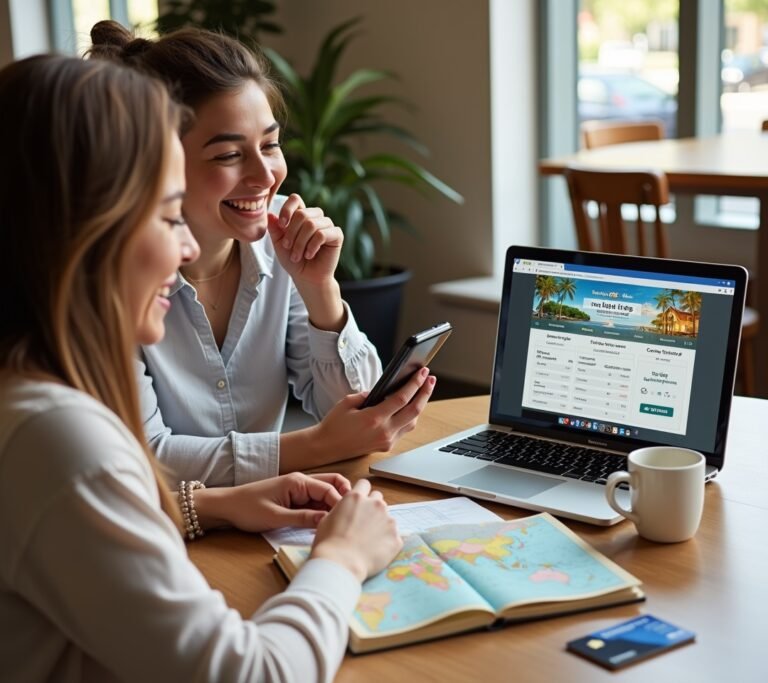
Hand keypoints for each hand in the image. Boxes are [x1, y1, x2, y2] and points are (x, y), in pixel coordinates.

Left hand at [195, 472, 351, 532]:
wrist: (226, 507)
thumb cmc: (247, 509)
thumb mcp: (275, 517)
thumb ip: (302, 519)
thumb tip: (327, 521)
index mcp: (298, 481)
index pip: (329, 488)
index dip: (340, 503)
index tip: (347, 519)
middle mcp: (302, 481)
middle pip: (332, 483)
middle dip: (344, 497)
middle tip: (352, 516)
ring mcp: (299, 489)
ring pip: (325, 492)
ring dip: (334, 503)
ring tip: (343, 521)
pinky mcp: (294, 498)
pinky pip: (315, 501)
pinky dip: (324, 509)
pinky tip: (328, 522)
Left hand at [266, 194, 342, 287]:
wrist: (307, 277)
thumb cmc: (294, 260)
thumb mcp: (279, 244)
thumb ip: (274, 229)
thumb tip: (270, 214)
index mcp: (301, 215)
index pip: (295, 199)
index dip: (287, 209)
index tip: (281, 225)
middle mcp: (315, 217)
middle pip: (302, 213)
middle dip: (292, 233)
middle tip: (288, 248)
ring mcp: (327, 225)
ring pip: (311, 224)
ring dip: (301, 242)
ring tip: (297, 256)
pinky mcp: (337, 235)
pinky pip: (322, 234)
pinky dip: (312, 246)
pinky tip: (310, 254)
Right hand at [311, 479, 402, 580]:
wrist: (341, 563)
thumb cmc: (329, 543)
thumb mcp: (327, 519)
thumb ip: (342, 509)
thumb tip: (346, 511)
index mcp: (356, 497)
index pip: (364, 484)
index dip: (362, 493)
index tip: (359, 503)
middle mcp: (375, 504)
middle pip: (378, 498)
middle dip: (372, 507)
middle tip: (364, 523)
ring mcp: (388, 520)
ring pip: (387, 517)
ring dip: (380, 525)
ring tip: (370, 541)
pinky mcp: (396, 537)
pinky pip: (394, 536)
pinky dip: (387, 541)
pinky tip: (377, 551)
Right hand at [316, 367, 436, 458]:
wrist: (326, 447)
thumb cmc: (334, 424)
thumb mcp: (348, 402)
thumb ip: (368, 394)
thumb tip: (385, 390)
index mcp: (374, 418)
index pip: (402, 398)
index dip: (415, 383)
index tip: (423, 372)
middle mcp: (384, 432)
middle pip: (414, 410)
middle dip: (425, 392)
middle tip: (430, 379)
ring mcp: (387, 441)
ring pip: (412, 421)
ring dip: (420, 405)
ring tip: (423, 390)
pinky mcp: (386, 446)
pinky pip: (404, 429)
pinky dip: (410, 416)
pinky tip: (411, 405)